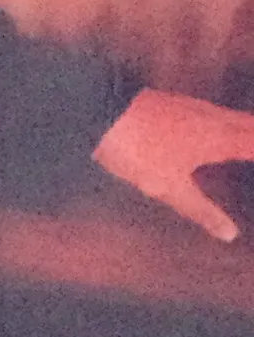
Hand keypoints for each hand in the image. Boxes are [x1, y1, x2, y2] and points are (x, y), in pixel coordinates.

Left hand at [93, 87, 253, 241]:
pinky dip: (224, 121)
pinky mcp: (172, 102)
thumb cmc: (137, 149)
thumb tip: (230, 233)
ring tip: (251, 136)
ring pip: (228, 115)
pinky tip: (216, 126)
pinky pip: (210, 113)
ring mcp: (188, 106)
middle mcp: (207, 117)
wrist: (98, 109)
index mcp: (216, 136)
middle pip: (247, 123)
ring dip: (245, 125)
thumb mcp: (170, 188)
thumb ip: (202, 211)